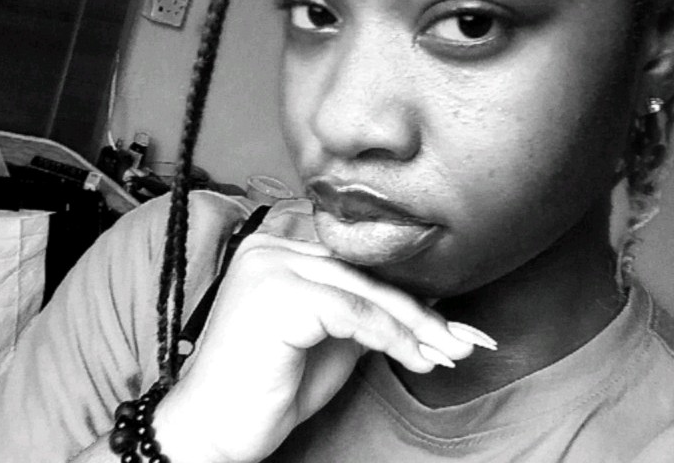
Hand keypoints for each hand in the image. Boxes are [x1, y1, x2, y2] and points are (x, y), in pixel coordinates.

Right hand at [154, 220, 488, 462]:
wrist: (209, 429)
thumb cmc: (267, 388)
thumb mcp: (331, 344)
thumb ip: (367, 315)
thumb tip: (428, 309)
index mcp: (280, 247)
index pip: (356, 265)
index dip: (407, 294)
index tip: (451, 323)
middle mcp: (272, 245)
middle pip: (364, 275)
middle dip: (420, 311)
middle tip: (464, 339)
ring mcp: (272, 264)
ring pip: (364, 290)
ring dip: (416, 325)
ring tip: (451, 351)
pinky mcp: (278, 291)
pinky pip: (351, 312)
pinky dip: (392, 336)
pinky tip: (418, 357)